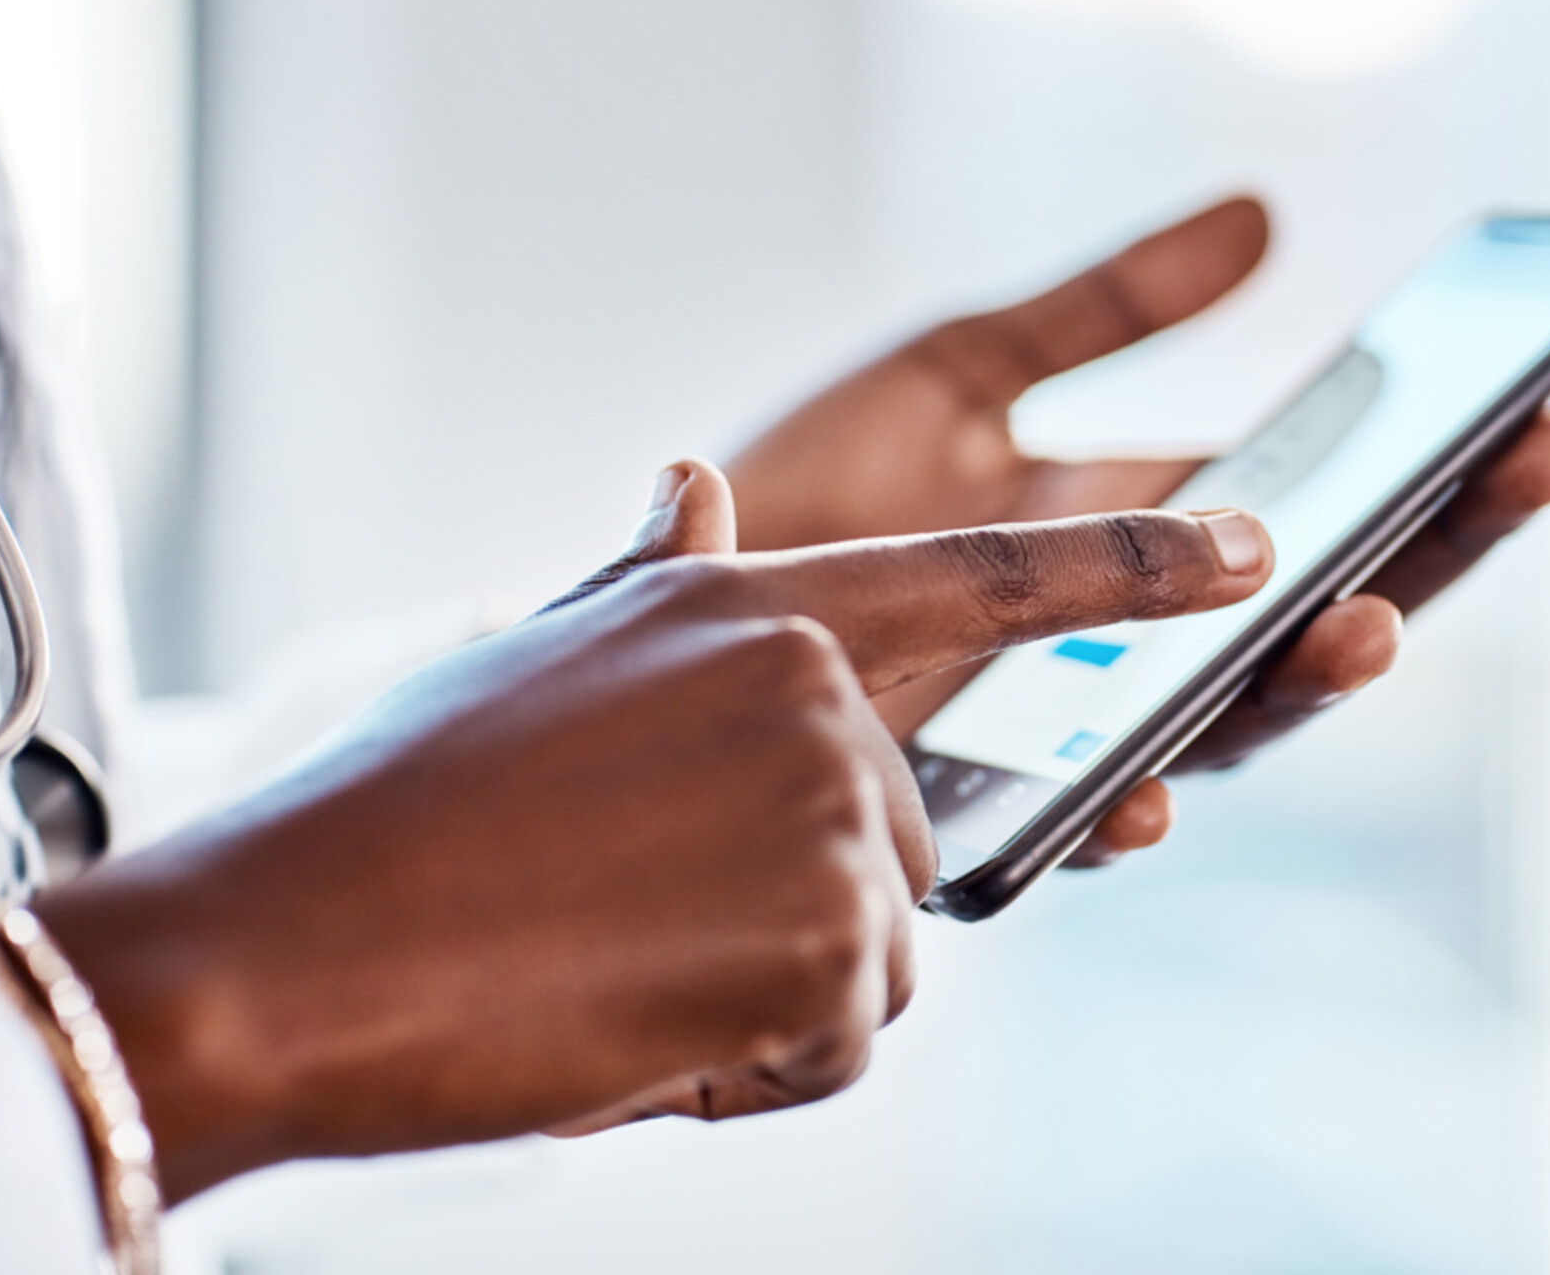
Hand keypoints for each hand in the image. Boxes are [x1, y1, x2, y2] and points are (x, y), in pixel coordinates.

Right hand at [33, 463, 1273, 1201]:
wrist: (287, 945)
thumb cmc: (403, 804)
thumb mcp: (543, 661)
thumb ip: (658, 586)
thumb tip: (696, 488)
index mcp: (761, 610)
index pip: (994, 577)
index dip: (1138, 557)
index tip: (1263, 544)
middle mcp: (819, 690)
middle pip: (902, 833)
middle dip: (791, 900)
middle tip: (629, 909)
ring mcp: (833, 813)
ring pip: (877, 945)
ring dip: (763, 986)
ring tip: (619, 962)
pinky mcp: (835, 946)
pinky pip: (844, 1035)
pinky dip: (751, 1060)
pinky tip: (633, 1022)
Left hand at [725, 197, 1549, 863]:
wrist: (676, 592)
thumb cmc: (816, 484)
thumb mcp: (970, 366)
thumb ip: (1114, 311)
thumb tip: (1269, 218)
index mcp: (1154, 540)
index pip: (1343, 505)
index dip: (1454, 456)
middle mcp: (1140, 646)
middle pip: (1329, 608)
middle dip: (1441, 542)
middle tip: (1543, 455)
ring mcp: (1072, 727)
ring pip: (1232, 723)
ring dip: (1309, 677)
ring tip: (1373, 615)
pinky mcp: (981, 800)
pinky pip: (1072, 822)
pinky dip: (1122, 801)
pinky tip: (1155, 780)